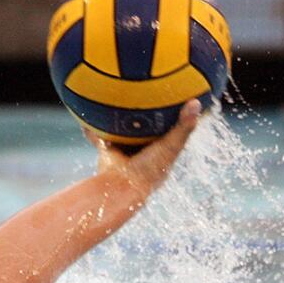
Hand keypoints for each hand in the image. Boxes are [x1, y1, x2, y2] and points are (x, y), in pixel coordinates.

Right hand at [83, 99, 201, 196]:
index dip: (173, 118)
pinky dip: (92, 128)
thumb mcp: (171, 145)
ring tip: (116, 101)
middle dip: (144, 116)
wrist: (121, 186)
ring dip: (118, 121)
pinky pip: (98, 135)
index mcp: (161, 151)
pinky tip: (87, 111)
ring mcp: (125, 151)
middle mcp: (143, 151)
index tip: (177, 100)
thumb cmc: (150, 169)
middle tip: (146, 96)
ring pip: (121, 131)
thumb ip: (183, 126)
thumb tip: (196, 102)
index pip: (170, 131)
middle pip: (144, 129)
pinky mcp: (107, 150)